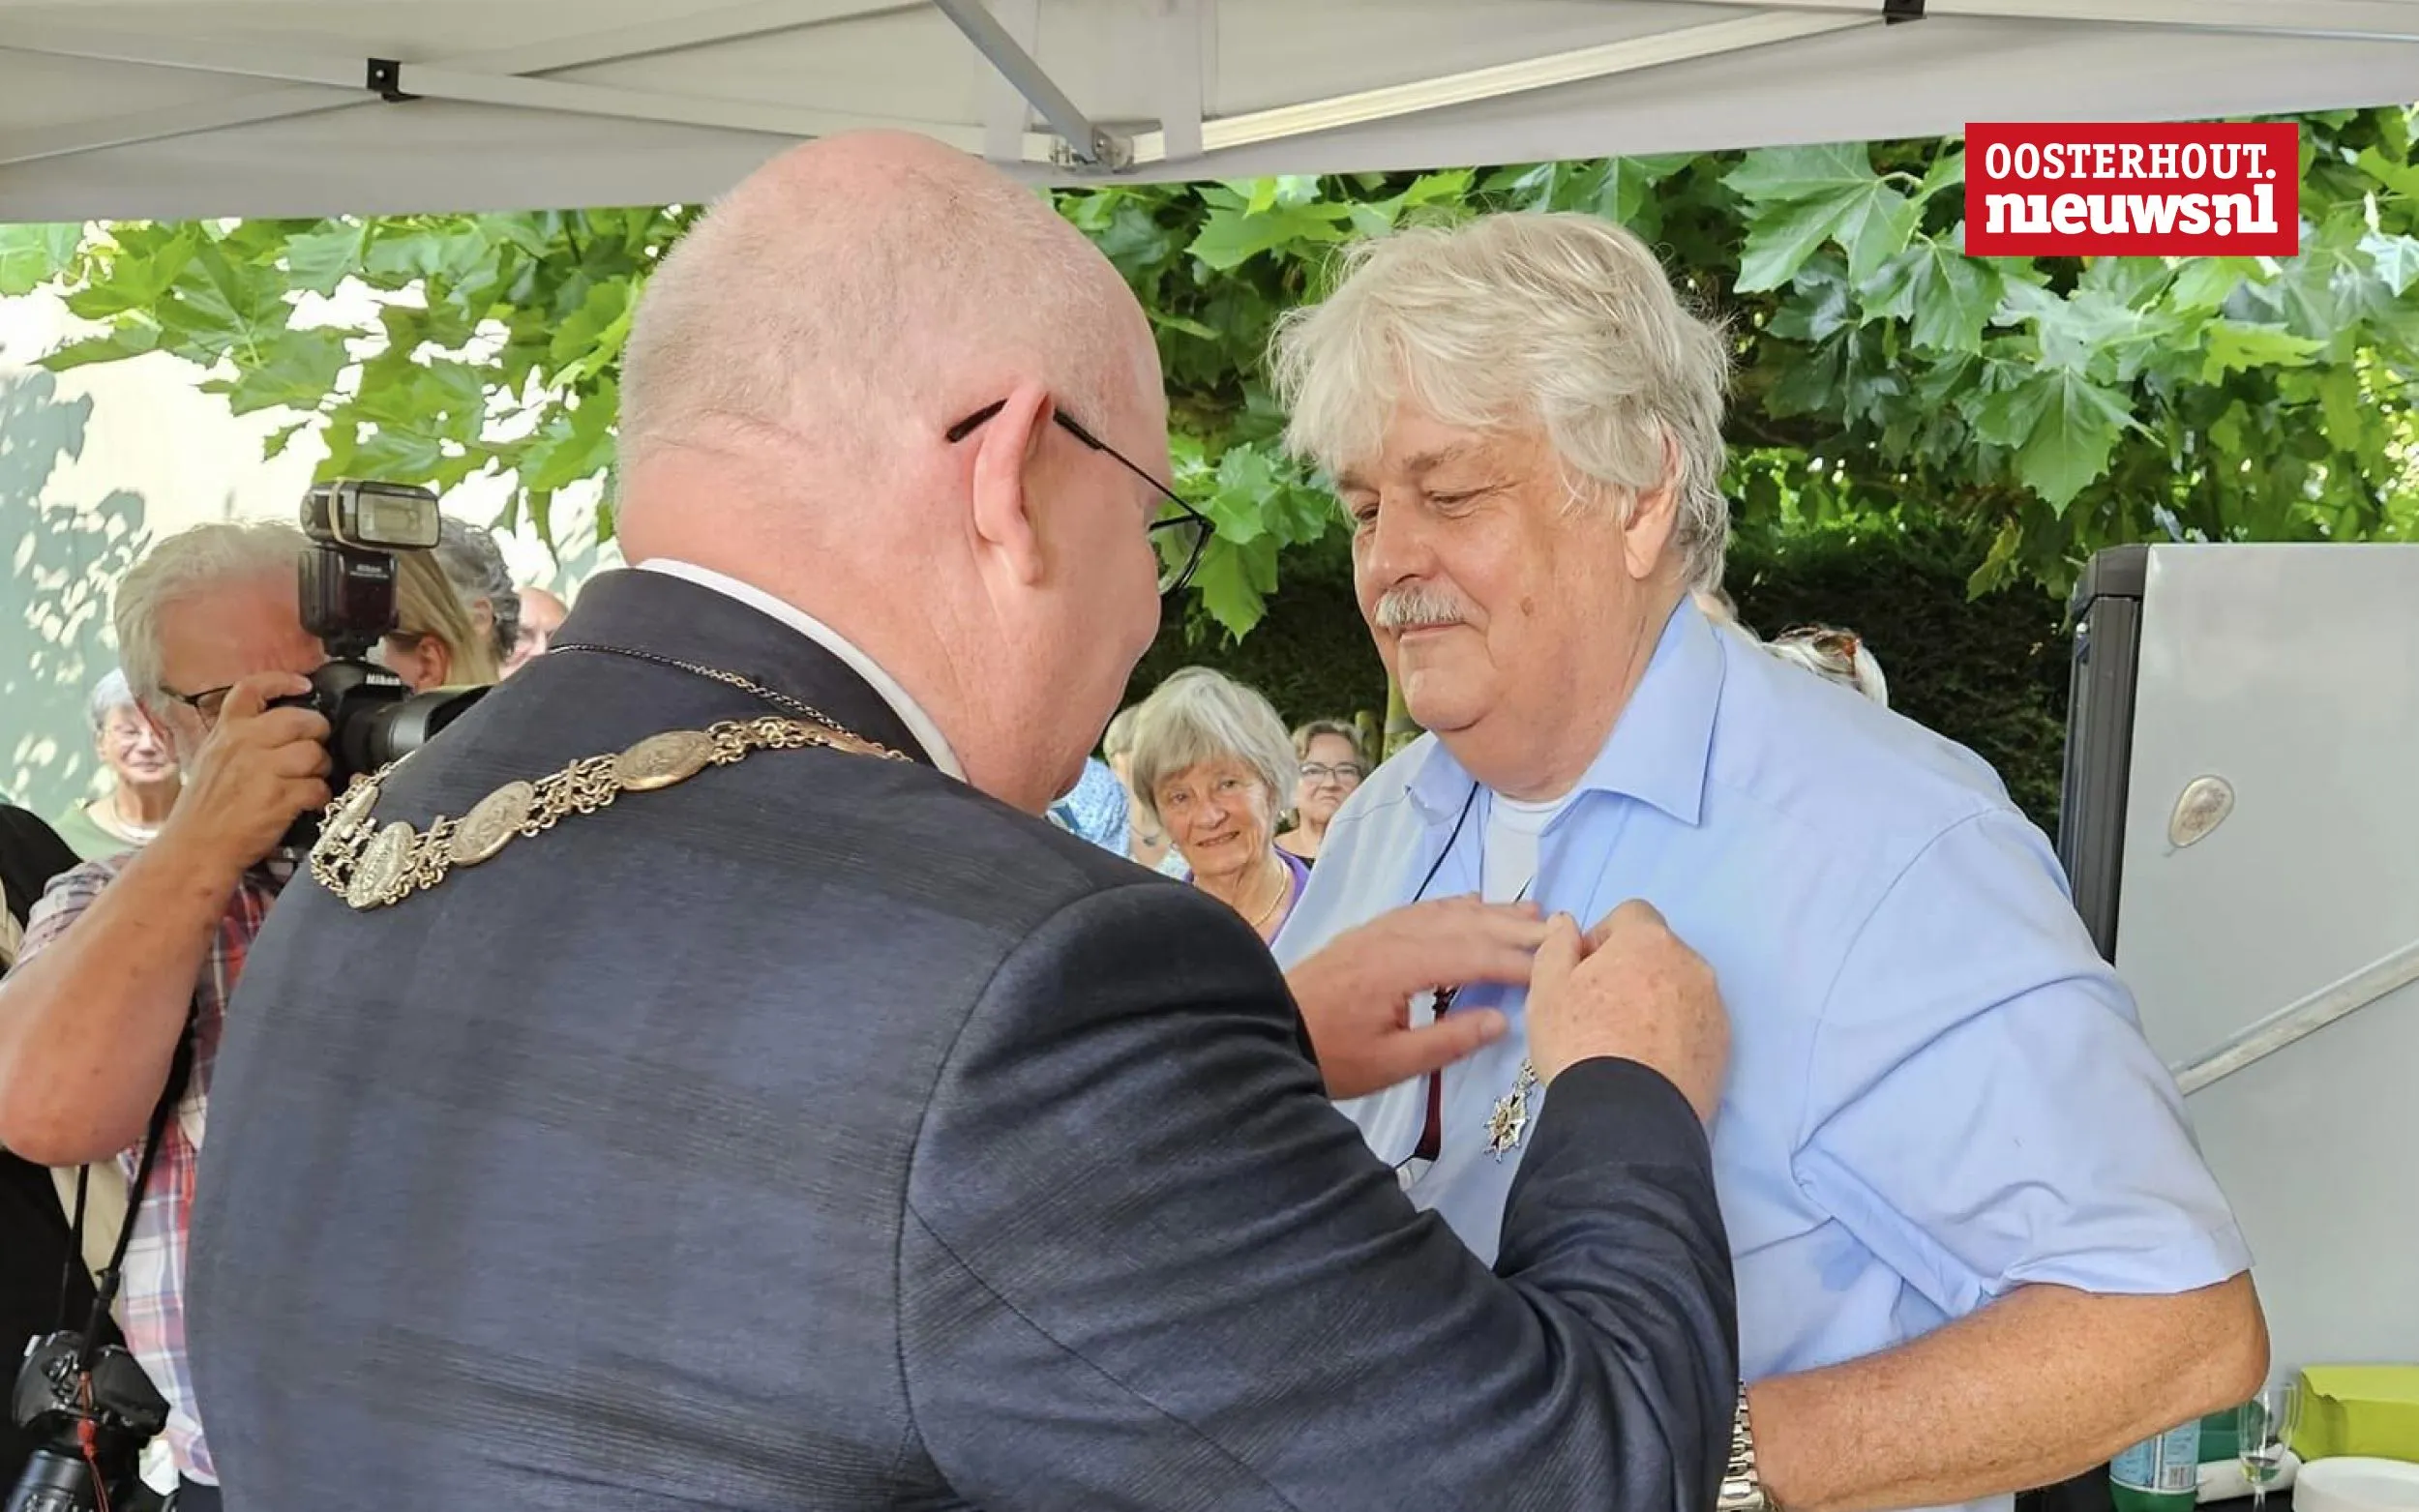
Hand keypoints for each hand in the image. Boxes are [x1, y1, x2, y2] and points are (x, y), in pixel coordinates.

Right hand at [156, 673, 331, 874]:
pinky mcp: (279, 798)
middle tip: (315, 747)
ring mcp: (262, 770)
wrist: (195, 849)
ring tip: (310, 779)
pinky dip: (320, 796)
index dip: (283, 681)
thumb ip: (241, 739)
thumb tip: (279, 727)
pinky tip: (309, 803)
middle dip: (317, 732)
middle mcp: (243, 744)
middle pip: (301, 720)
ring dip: (321, 768)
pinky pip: (317, 787)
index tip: (304, 685)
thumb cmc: (205, 809)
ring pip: (315, 753)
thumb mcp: (213, 760)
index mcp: (226, 732)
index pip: (252, 689)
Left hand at [1286, 896, 1547, 1099]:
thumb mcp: (1391, 1063)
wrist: (1265, 1031)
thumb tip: (1503, 1020)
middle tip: (1561, 930)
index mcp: (1401, 967)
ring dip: (1491, 912)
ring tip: (1531, 913)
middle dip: (1516, 929)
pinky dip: (1455, 906)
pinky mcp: (1368, 933)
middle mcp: (1394, 937)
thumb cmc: (1329, 1056)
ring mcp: (1379, 930)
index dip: (1519, 963)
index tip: (1557, 968)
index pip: (1475, 957)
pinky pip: (1422, 909)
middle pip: (1467, 925)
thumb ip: (1449, 1041)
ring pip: (1446, 912)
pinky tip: (1473, 904)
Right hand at [1528, 900, 1727, 1122]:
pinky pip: (1695, 1025)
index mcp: (1649, 940)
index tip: (1584, 971)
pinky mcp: (1723, 1047)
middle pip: (1658, 952)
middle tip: (1599, 1010)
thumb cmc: (1580, 1044)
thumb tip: (1565, 923)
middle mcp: (1691, 964)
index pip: (1631, 914)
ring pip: (1680, 989)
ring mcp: (1713, 1007)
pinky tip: (1647, 1063)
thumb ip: (1556, 946)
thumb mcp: (1547, 990)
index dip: (1603, 938)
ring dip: (1656, 1001)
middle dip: (1631, 970)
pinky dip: (1675, 1034)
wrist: (1628, 1118)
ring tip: (1624, 1042)